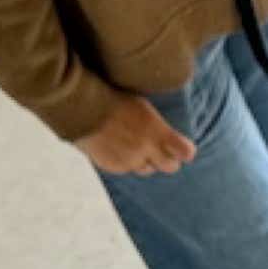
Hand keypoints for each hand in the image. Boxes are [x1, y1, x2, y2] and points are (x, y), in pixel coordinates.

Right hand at [77, 89, 195, 175]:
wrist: (81, 106)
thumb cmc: (113, 99)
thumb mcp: (144, 108)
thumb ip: (158, 126)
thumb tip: (169, 136)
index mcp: (157, 132)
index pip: (185, 152)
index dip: (185, 151)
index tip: (182, 148)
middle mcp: (146, 149)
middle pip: (170, 166)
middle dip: (168, 159)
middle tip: (161, 150)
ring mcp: (129, 160)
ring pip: (147, 169)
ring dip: (146, 161)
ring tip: (136, 147)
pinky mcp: (113, 166)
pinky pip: (127, 169)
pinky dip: (126, 162)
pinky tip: (118, 148)